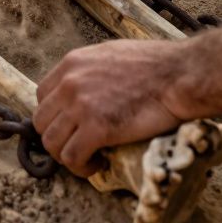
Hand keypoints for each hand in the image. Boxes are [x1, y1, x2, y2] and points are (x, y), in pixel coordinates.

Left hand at [34, 39, 193, 174]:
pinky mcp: (97, 128)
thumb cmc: (156, 65)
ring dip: (66, 156)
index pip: (42, 96)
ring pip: (51, 143)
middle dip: (57, 138)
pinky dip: (81, 167)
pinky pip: (72, 157)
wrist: (180, 74)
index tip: (71, 127)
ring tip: (87, 159)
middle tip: (78, 146)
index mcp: (72, 64)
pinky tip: (96, 165)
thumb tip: (86, 89)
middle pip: (42, 121)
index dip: (55, 116)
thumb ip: (90, 71)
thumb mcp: (110, 54)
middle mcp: (69, 83)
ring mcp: (81, 106)